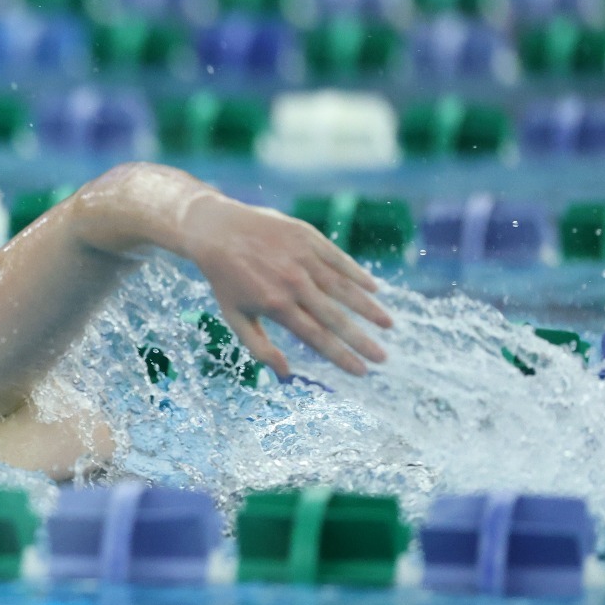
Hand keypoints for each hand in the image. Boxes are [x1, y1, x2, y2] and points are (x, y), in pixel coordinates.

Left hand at [177, 192, 391, 376]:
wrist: (217, 231)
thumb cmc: (225, 280)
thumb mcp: (234, 317)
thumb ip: (260, 347)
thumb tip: (286, 373)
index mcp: (276, 306)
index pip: (317, 338)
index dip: (341, 357)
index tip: (362, 371)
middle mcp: (293, 283)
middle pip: (336, 318)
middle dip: (362, 340)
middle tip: (383, 358)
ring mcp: (303, 259)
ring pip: (344, 288)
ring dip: (368, 308)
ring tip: (387, 325)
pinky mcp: (308, 238)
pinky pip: (339, 260)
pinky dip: (358, 275)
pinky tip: (374, 289)